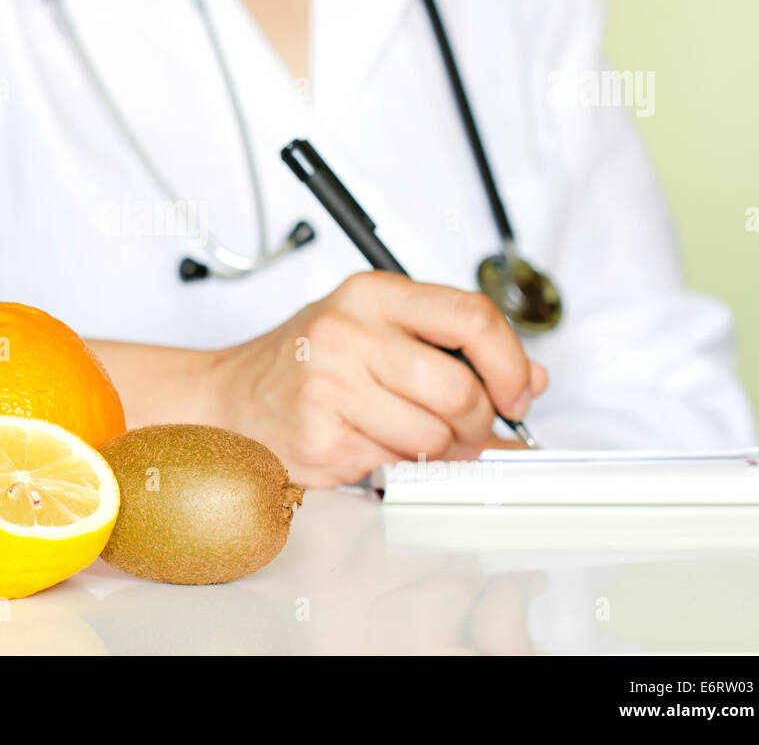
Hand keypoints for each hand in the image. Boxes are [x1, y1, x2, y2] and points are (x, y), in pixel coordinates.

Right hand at [203, 272, 547, 486]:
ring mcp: (329, 385)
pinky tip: (369, 445)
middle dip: (478, 423)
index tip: (517, 392)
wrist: (226, 399)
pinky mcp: (320, 436)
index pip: (470, 316)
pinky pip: (396, 464)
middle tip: (466, 430)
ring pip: (435, 435)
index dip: (510, 362)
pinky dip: (396, 465)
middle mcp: (347, 332)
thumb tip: (531, 381)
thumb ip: (454, 346)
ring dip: (440, 451)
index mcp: (370, 294)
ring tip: (411, 438)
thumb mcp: (377, 331)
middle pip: (459, 389)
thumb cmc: (305, 363)